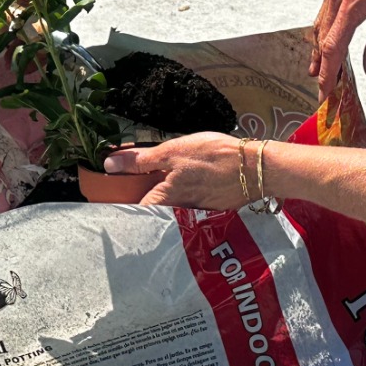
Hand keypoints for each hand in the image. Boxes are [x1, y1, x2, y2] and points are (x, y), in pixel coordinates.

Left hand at [102, 133, 250, 210]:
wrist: (256, 168)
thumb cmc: (214, 156)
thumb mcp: (173, 151)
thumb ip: (141, 160)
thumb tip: (109, 165)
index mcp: (164, 199)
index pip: (133, 212)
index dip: (121, 204)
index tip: (111, 195)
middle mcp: (177, 214)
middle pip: (151, 212)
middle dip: (141, 200)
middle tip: (132, 184)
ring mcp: (194, 214)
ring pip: (170, 209)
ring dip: (162, 199)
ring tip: (159, 181)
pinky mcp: (209, 209)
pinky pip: (187, 206)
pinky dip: (182, 197)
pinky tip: (187, 182)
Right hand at [311, 0, 365, 97]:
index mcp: (353, 0)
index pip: (333, 45)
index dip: (328, 72)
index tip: (326, 90)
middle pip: (322, 37)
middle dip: (322, 65)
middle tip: (325, 88)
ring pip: (321, 24)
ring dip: (321, 49)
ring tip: (322, 71)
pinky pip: (326, 11)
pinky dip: (326, 31)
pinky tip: (330, 42)